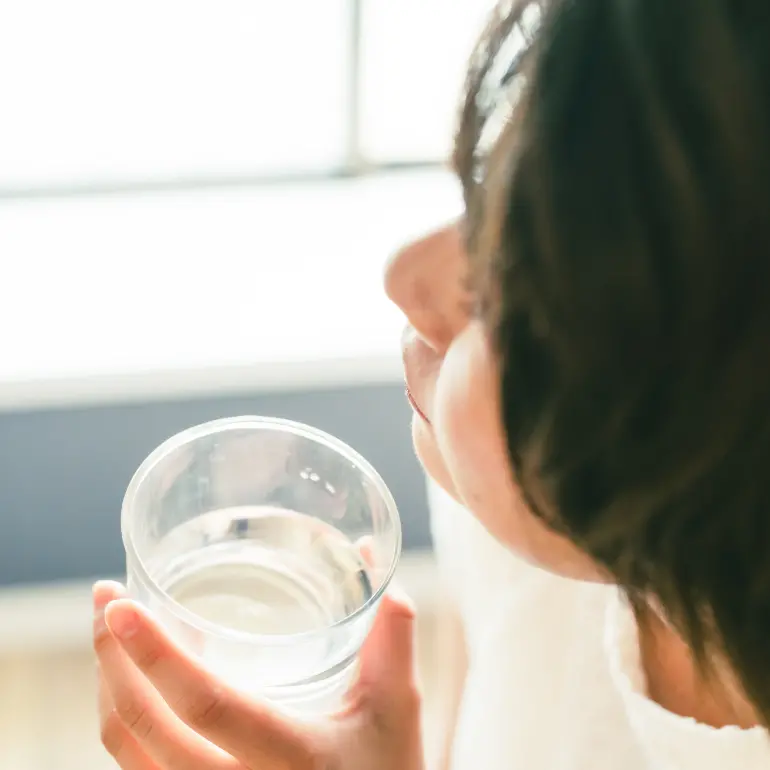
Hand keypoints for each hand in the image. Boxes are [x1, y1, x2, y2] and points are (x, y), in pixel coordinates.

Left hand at [93, 581, 422, 769]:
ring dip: (107, 686)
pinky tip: (130, 679)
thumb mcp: (397, 706)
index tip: (124, 605)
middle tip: (107, 598)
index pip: (208, 707)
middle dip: (111, 658)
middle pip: (142, 729)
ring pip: (126, 752)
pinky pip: (135, 767)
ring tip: (108, 629)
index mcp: (290, 757)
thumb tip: (367, 552)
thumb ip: (390, 631)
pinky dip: (120, 718)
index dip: (157, 656)